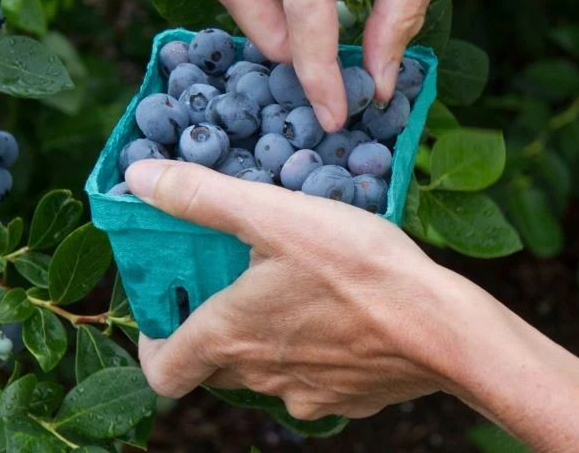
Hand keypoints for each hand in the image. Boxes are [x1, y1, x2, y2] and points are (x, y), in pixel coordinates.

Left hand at [125, 159, 483, 419]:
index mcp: (229, 335)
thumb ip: (202, 196)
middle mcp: (259, 375)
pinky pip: (312, 379)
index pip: (163, 370)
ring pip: (264, 370)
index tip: (170, 311)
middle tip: (235, 281)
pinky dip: (311, 351)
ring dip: (265, 335)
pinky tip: (339, 315)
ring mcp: (305, 394)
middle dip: (214, 326)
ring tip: (293, 287)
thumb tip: (138, 179)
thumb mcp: (273, 214)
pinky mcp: (346, 399)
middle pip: (214, 364)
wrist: (440, 327)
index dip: (154, 343)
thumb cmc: (356, 268)